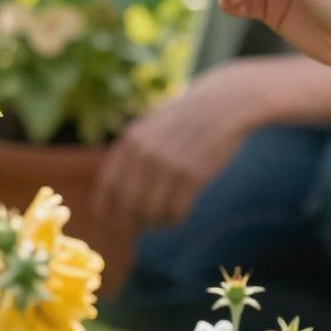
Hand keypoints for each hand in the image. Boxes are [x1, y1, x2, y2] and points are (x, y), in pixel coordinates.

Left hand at [94, 62, 276, 232]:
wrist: (223, 105)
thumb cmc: (185, 119)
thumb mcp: (151, 127)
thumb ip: (132, 154)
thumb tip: (113, 195)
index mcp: (131, 139)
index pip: (108, 186)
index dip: (108, 211)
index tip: (113, 223)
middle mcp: (146, 152)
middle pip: (127, 204)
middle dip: (132, 221)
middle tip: (142, 225)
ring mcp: (169, 163)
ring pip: (151, 212)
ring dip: (156, 221)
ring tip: (165, 215)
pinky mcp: (192, 174)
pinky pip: (175, 211)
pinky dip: (175, 218)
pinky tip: (180, 211)